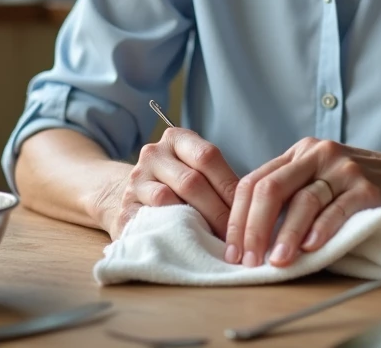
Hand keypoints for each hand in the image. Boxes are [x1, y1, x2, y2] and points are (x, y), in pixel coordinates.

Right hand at [102, 128, 238, 240]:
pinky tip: (190, 243)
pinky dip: (172, 232)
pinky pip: (151, 220)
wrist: (129, 196)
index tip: (249, 210)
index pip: (207, 156)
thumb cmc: (177, 184)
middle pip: (191, 181)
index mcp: (176, 138)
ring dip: (197, 223)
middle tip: (238, 234)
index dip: (230, 185)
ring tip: (218, 241)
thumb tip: (256, 206)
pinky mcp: (124, 209)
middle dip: (219, 211)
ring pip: (168, 199)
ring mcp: (135, 181)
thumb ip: (219, 179)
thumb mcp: (196, 169)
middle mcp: (153, 154)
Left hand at [224, 139, 380, 266]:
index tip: (232, 250)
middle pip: (271, 189)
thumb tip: (246, 233)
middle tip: (248, 260)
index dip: (238, 218)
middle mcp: (318, 154)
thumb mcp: (319, 177)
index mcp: (299, 152)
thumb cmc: (361, 186)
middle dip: (253, 228)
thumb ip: (289, 192)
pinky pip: (338, 209)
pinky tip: (311, 249)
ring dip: (285, 235)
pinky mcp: (368, 187)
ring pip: (303, 201)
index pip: (254, 181)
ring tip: (277, 261)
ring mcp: (344, 169)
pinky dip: (321, 230)